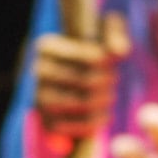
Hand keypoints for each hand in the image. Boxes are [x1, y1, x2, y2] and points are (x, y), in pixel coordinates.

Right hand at [31, 18, 126, 150]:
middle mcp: (37, 71)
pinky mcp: (45, 121)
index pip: (86, 57)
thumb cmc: (91, 47)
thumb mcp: (103, 30)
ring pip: (80, 104)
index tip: (111, 63)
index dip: (105, 63)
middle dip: (106, 83)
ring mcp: (39, 98)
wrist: (73, 75)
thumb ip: (114, 33)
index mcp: (47, 46)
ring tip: (110, 96)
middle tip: (113, 80)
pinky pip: (72, 128)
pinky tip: (104, 116)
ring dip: (102, 103)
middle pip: (85, 81)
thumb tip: (120, 51)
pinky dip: (93, 125)